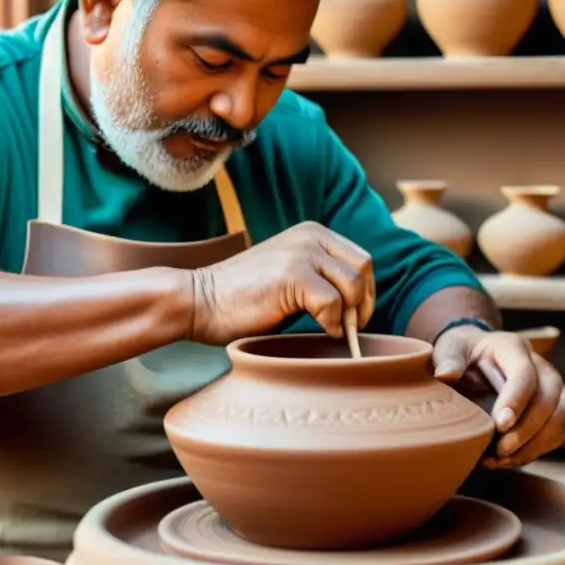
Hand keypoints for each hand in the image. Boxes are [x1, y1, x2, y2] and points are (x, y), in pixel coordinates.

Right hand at [189, 221, 375, 345]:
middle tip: (349, 327)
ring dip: (350, 315)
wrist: (199, 301)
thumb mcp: (290, 275)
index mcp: (312, 233)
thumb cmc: (243, 299)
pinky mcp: (292, 275)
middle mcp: (310, 236)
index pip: (360, 259)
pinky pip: (334, 302)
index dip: (365, 291)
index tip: (354, 316)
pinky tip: (321, 331)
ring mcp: (301, 253)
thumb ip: (321, 277)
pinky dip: (333, 324)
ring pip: (353, 285)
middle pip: (364, 268)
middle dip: (364, 302)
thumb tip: (360, 304)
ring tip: (333, 330)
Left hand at [433, 324, 564, 468]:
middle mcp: (541, 366)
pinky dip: (534, 451)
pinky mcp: (552, 410)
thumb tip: (445, 375)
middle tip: (501, 450)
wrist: (475, 358)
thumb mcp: (450, 349)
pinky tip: (507, 461)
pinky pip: (553, 434)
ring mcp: (551, 389)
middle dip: (527, 429)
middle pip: (548, 399)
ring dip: (533, 445)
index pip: (525, 374)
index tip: (500, 425)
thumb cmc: (463, 353)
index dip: (516, 400)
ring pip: (557, 419)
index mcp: (515, 348)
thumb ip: (448, 359)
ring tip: (501, 460)